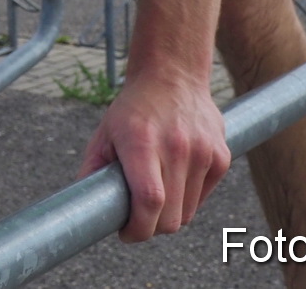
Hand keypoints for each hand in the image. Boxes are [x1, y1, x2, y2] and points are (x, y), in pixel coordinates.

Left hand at [76, 71, 229, 240]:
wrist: (173, 74)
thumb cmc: (133, 108)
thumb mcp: (104, 134)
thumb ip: (93, 170)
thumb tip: (84, 207)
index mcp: (142, 143)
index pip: (149, 202)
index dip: (137, 229)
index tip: (126, 232)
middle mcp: (176, 148)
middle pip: (171, 218)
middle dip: (151, 227)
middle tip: (138, 217)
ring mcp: (203, 152)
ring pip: (187, 212)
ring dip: (170, 213)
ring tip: (156, 193)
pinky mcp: (221, 156)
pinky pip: (203, 197)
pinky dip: (189, 198)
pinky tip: (175, 178)